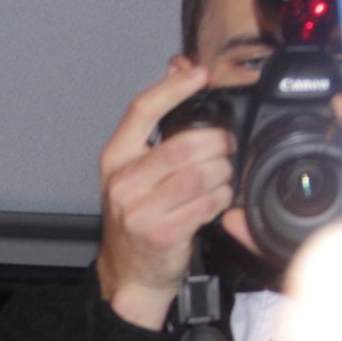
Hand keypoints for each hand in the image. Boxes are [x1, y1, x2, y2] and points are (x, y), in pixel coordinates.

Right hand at [95, 61, 235, 329]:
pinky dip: (221, 199)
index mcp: (115, 158)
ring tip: (222, 178)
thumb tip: (179, 67)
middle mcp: (123, 182)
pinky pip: (207, 203)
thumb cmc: (138, 217)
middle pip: (183, 144)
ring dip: (222, 174)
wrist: (130, 273)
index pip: (143, 110)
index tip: (200, 74)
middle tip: (226, 147)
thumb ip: (159, 122)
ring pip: (200, 174)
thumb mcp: (138, 169)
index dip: (174, 87)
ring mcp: (139, 209)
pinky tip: (218, 200)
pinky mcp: (162, 232)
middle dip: (216, 142)